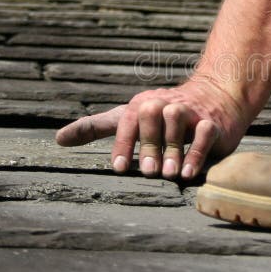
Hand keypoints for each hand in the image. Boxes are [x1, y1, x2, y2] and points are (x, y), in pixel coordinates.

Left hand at [55, 77, 249, 179]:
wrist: (213, 97)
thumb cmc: (163, 114)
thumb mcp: (129, 117)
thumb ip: (97, 128)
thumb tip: (57, 139)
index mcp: (141, 104)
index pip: (126, 120)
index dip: (122, 144)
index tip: (117, 168)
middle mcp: (163, 104)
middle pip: (150, 114)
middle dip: (148, 143)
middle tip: (147, 171)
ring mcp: (188, 111)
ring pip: (176, 119)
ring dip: (172, 147)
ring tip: (168, 174)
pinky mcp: (211, 122)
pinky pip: (203, 133)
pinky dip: (195, 152)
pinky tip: (187, 173)